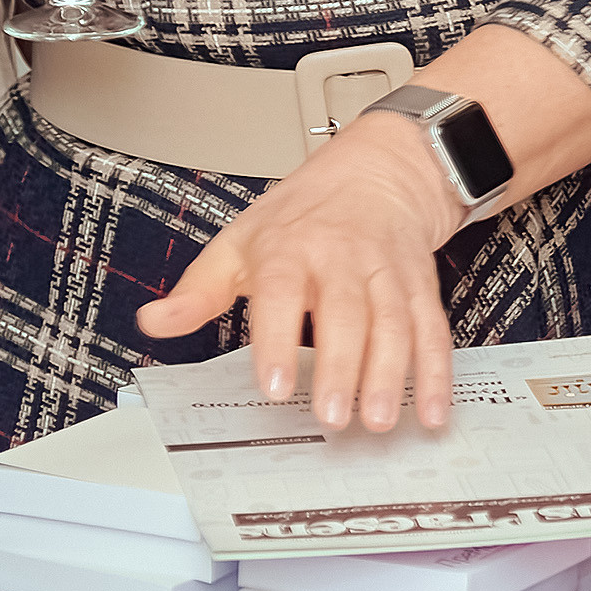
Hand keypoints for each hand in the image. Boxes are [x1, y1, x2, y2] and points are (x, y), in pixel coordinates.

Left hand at [137, 116, 460, 428]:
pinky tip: (431, 409)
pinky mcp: (419, 286)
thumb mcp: (240, 241)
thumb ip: (199, 290)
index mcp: (289, 248)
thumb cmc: (302, 216)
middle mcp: (341, 258)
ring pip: (393, 323)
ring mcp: (385, 271)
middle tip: (333, 415)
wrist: (377, 170)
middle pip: (345, 313)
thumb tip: (155, 322)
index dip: (278, 340)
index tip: (276, 386)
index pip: (281, 293)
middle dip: (343, 367)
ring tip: (379, 420)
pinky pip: (431, 329)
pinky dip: (436, 371)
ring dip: (390, 374)